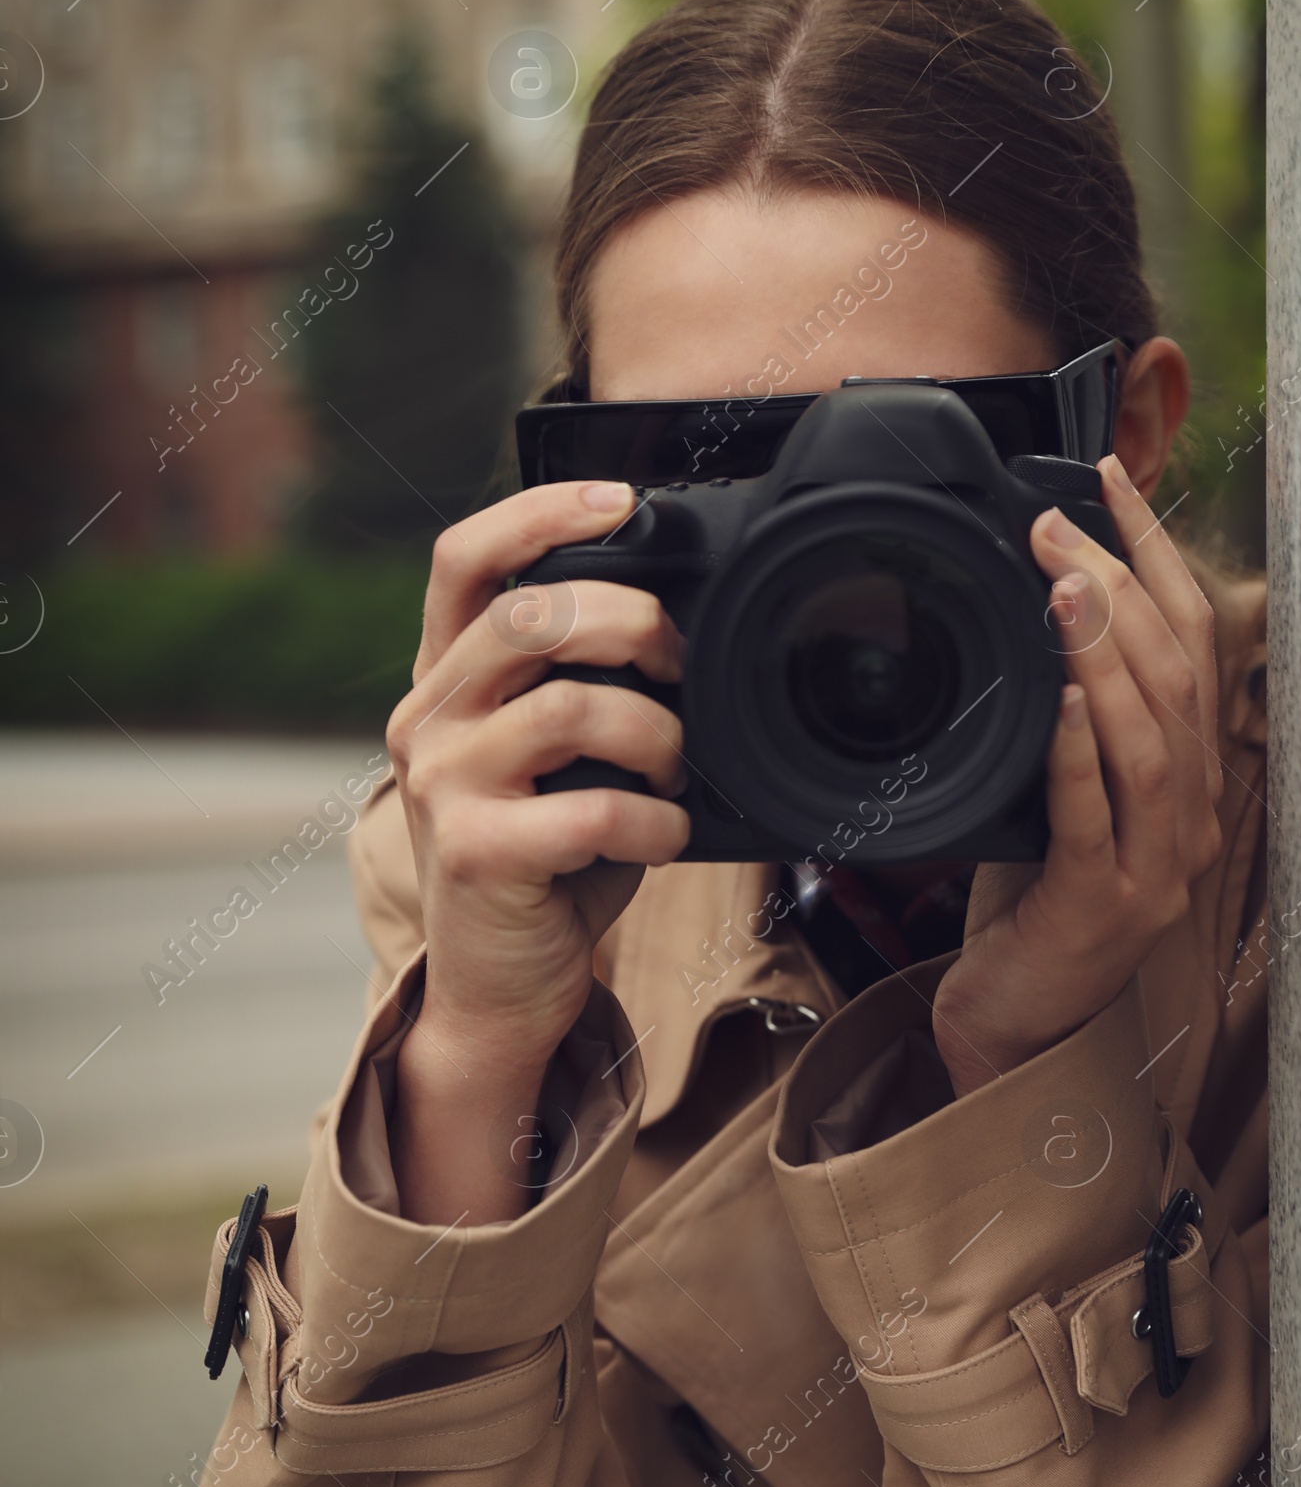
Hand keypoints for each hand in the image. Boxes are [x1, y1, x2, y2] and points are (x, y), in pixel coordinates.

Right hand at [384, 482, 688, 1220]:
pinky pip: (590, 810)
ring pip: (566, 706)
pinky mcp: (475, 853)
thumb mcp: (559, 755)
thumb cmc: (549, 860)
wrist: (499, 986)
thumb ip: (584, 684)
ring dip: (655, 731)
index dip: (539, 513)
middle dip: (629, 623)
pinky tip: (665, 834)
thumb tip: (685, 624)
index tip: (621, 500)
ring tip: (677, 766)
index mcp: (447, 680)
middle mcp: (429, 720)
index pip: (465, 559)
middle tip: (679, 664)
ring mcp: (443, 786)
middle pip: (526, 616)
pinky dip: (653, 818)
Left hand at [931, 454, 1222, 1097]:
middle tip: (1059, 522)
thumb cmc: (1032, 905)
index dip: (1158, 555)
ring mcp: (1155, 868)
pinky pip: (1098, 820)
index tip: (1112, 482)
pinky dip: (1080, 754)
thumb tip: (1032, 606)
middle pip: (1176, 677)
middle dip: (1121, 586)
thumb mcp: (1058, 793)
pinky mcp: (1104, 909)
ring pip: (1150, 741)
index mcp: (1187, 779)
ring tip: (1064, 586)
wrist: (1015, 1026)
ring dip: (1106, 653)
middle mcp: (1189, 818)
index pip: (1191, 641)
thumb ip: (1065, 715)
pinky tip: (1059, 705)